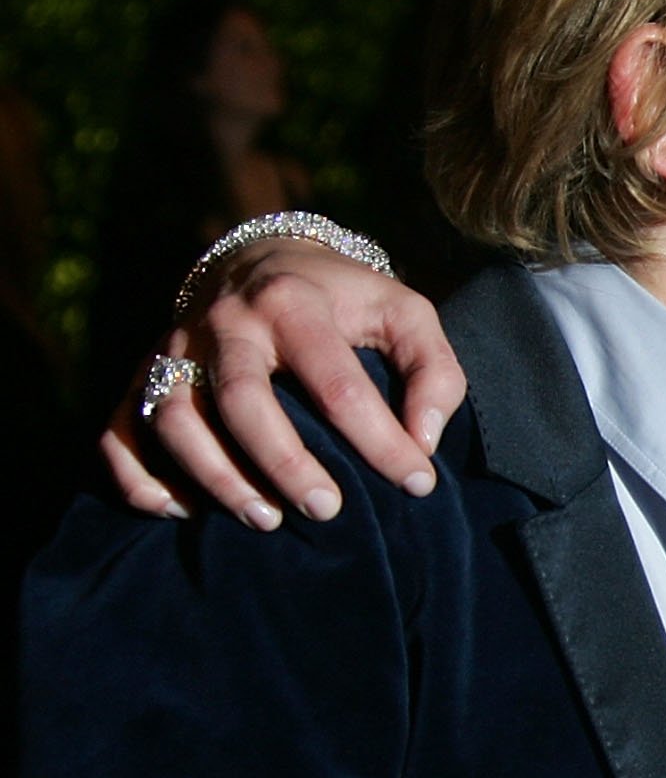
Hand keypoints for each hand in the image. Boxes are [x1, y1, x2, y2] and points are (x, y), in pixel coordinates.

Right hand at [102, 240, 464, 529]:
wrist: (262, 258)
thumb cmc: (345, 300)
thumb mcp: (405, 314)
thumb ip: (433, 372)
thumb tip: (424, 441)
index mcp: (293, 304)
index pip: (336, 383)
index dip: (380, 440)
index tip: (417, 483)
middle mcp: (224, 324)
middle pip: (241, 401)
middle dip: (283, 463)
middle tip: (328, 510)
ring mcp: (175, 350)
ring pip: (174, 418)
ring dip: (214, 477)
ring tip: (265, 520)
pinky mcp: (143, 374)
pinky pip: (119, 429)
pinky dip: (139, 476)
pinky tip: (179, 511)